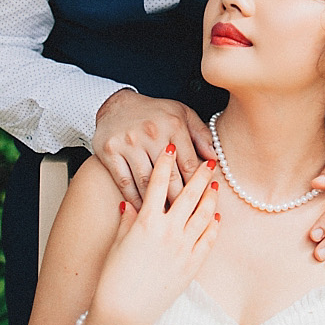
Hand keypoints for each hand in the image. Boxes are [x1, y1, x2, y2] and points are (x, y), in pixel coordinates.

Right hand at [89, 148, 220, 324]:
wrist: (124, 313)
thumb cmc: (114, 279)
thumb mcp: (118, 243)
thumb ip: (128, 220)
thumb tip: (131, 203)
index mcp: (147, 222)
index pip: (158, 183)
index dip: (165, 163)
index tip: (172, 147)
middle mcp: (168, 232)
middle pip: (189, 194)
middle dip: (200, 175)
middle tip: (209, 161)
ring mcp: (183, 248)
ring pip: (204, 215)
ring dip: (211, 198)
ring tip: (215, 185)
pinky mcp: (192, 266)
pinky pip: (208, 240)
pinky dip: (214, 226)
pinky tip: (217, 218)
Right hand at [92, 90, 213, 207]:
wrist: (116, 104)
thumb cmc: (155, 113)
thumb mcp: (183, 115)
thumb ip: (201, 135)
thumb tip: (214, 158)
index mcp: (173, 125)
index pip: (189, 164)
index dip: (198, 187)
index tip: (203, 204)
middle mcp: (151, 133)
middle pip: (170, 177)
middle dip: (180, 201)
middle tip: (189, 220)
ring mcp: (129, 142)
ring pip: (147, 182)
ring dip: (158, 203)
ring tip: (168, 219)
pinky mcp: (110, 152)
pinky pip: (124, 181)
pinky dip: (134, 199)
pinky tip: (143, 209)